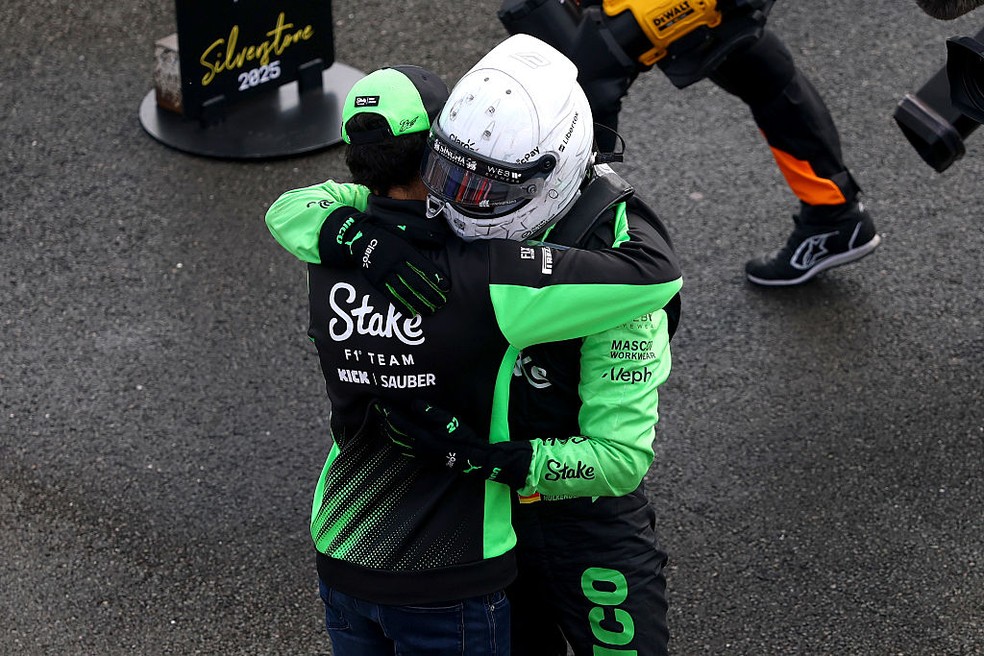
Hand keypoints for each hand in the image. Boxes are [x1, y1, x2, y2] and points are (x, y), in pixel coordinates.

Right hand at [320, 210, 450, 316]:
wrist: (358, 239)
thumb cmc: (386, 235)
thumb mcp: (404, 230)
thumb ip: (422, 236)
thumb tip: (439, 240)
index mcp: (405, 250)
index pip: (423, 267)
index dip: (435, 279)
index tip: (446, 288)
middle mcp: (395, 263)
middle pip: (416, 282)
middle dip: (430, 295)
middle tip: (441, 304)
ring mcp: (385, 274)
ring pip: (405, 292)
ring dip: (418, 303)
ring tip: (430, 311)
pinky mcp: (377, 282)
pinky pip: (391, 296)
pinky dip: (402, 306)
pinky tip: (411, 313)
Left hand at [375, 400, 531, 488]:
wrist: (472, 458)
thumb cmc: (463, 437)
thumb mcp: (451, 421)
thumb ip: (432, 413)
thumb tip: (414, 404)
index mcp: (424, 435)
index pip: (400, 423)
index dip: (388, 413)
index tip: (378, 404)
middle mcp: (419, 445)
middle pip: (396, 433)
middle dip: (385, 421)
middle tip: (375, 410)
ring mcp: (421, 453)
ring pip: (398, 442)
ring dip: (388, 432)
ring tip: (381, 422)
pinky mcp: (425, 457)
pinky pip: (405, 449)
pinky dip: (396, 442)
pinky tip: (395, 439)